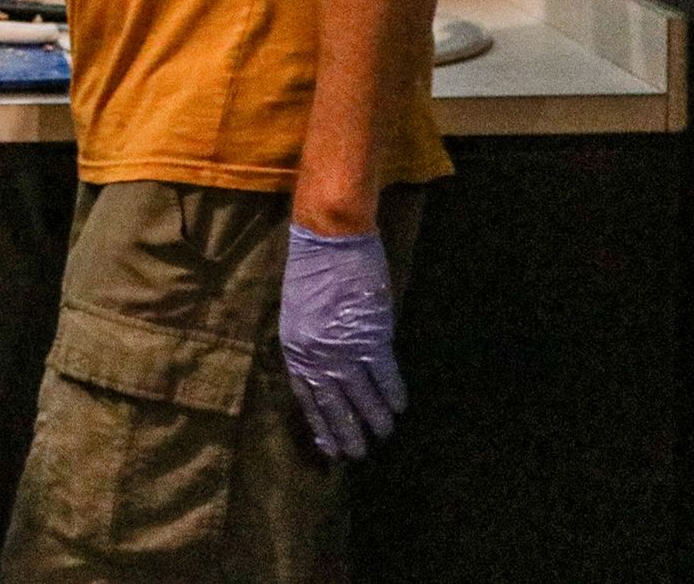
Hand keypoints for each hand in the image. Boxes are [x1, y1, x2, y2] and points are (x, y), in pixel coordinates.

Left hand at [279, 225, 406, 460]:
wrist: (329, 239)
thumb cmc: (312, 266)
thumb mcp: (298, 308)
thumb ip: (309, 340)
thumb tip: (325, 365)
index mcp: (293, 345)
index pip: (305, 394)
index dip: (318, 421)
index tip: (328, 445)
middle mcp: (315, 353)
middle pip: (331, 402)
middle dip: (344, 431)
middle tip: (356, 454)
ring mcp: (342, 347)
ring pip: (360, 395)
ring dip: (373, 418)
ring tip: (383, 436)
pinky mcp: (371, 337)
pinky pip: (384, 374)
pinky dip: (392, 393)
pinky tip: (400, 408)